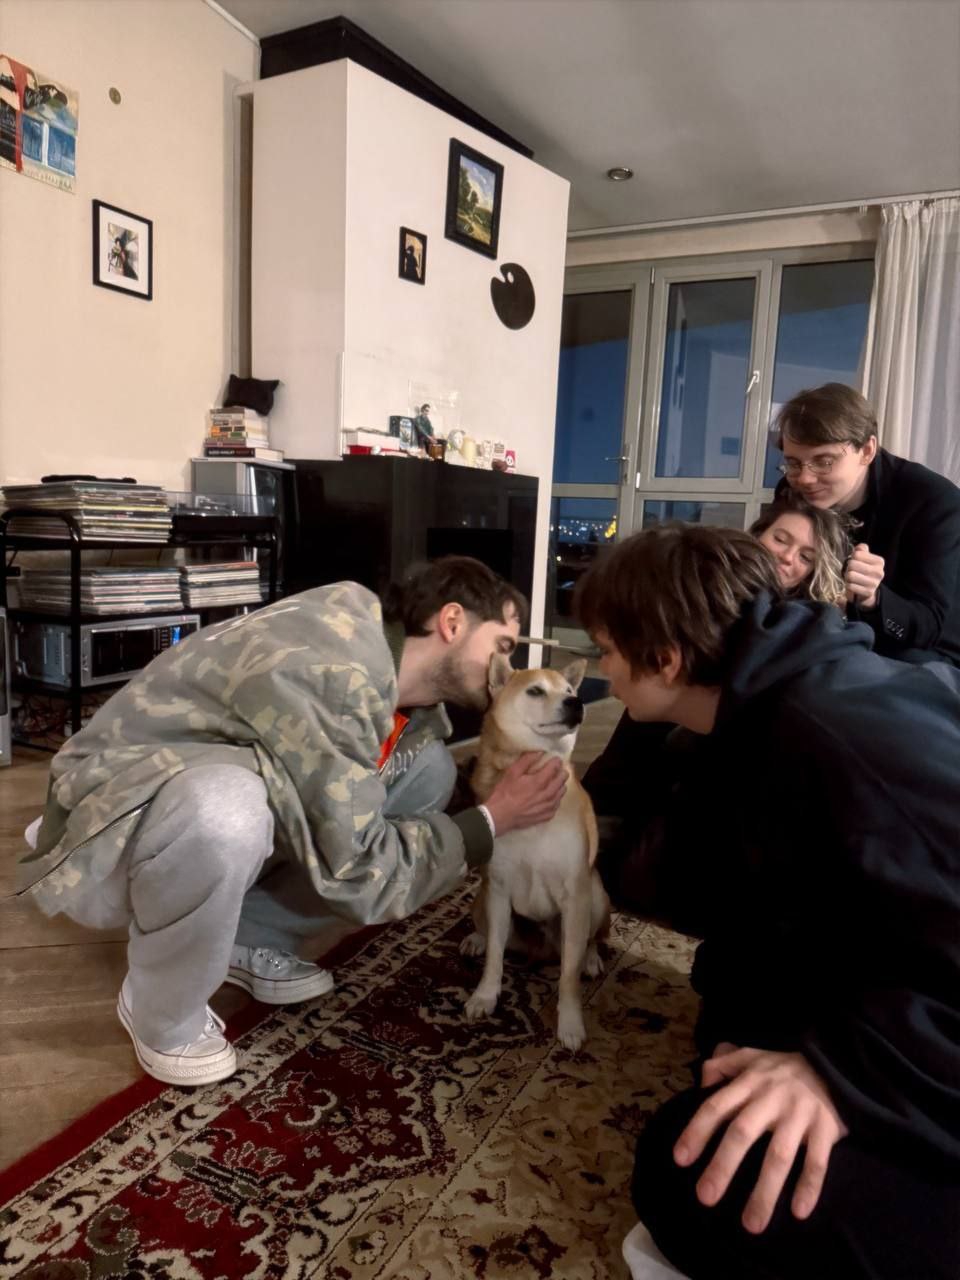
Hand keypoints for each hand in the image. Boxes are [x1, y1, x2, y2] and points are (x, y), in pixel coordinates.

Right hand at [484, 753, 566, 834]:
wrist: (501, 815)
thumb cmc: (505, 792)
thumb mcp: (512, 772)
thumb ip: (526, 760)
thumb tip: (540, 752)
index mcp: (539, 781)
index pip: (554, 768)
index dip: (556, 762)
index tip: (556, 759)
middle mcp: (547, 794)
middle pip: (561, 781)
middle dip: (562, 773)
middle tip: (561, 770)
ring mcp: (548, 807)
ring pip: (561, 794)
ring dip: (561, 786)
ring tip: (558, 782)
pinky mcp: (546, 816)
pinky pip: (556, 806)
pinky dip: (557, 799)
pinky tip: (553, 797)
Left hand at [673, 1047, 847, 1233]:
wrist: (836, 1065)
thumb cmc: (784, 1067)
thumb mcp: (751, 1055)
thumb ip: (722, 1065)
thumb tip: (701, 1083)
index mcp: (749, 1082)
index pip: (716, 1107)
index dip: (697, 1131)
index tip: (680, 1160)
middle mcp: (771, 1098)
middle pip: (742, 1133)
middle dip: (723, 1166)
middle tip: (705, 1198)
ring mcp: (799, 1115)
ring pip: (779, 1155)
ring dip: (765, 1191)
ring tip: (751, 1225)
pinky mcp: (826, 1128)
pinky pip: (818, 1162)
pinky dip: (809, 1186)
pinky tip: (798, 1213)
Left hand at [844, 542, 883, 608]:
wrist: (867, 590)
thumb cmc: (863, 571)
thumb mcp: (864, 558)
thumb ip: (861, 550)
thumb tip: (859, 547)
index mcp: (879, 561)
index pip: (857, 554)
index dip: (852, 558)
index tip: (855, 562)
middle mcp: (879, 572)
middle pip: (852, 564)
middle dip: (848, 568)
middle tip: (852, 571)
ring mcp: (874, 583)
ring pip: (850, 575)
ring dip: (847, 577)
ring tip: (852, 579)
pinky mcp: (868, 592)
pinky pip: (850, 586)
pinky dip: (848, 586)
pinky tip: (853, 586)